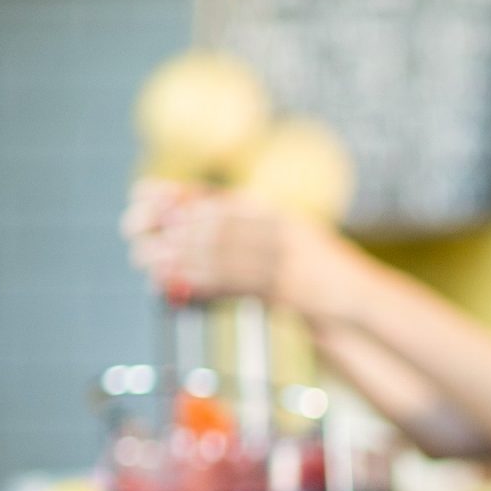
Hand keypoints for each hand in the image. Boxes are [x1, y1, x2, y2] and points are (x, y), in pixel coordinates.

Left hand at [123, 180, 338, 316]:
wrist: (358, 297)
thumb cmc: (315, 268)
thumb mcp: (286, 235)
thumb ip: (248, 225)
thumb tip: (192, 219)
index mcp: (276, 212)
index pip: (217, 197)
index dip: (175, 195)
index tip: (139, 194)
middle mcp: (278, 230)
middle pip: (211, 224)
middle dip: (166, 226)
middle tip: (131, 229)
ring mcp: (283, 260)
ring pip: (218, 255)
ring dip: (174, 256)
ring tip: (143, 257)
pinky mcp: (284, 291)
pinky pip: (232, 284)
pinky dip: (199, 283)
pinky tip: (174, 283)